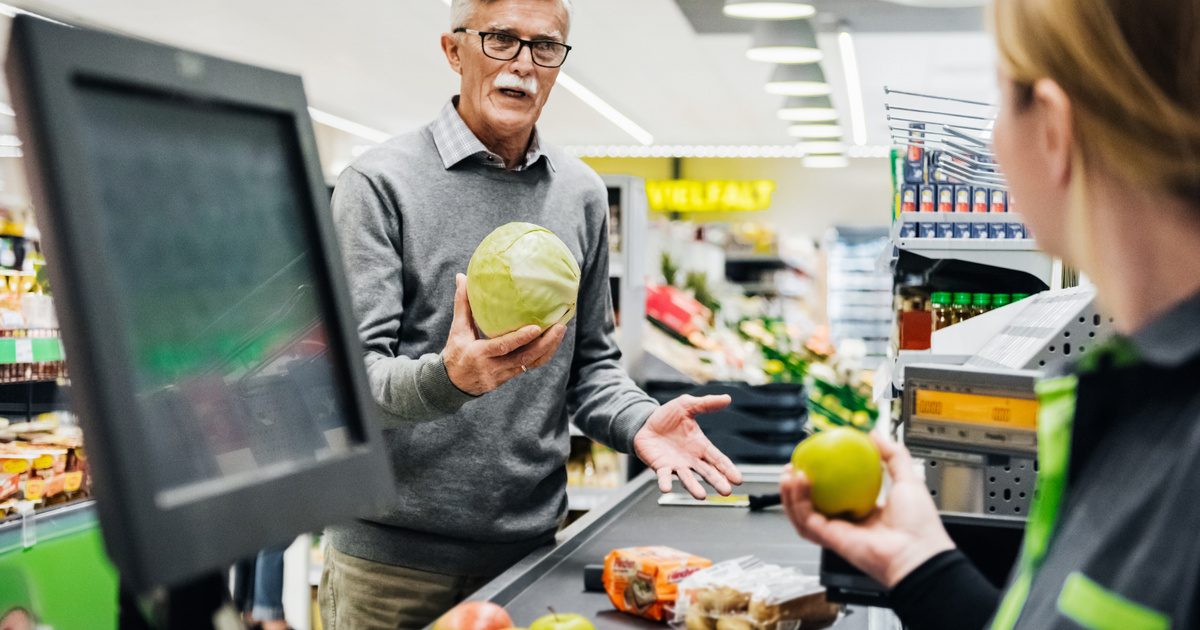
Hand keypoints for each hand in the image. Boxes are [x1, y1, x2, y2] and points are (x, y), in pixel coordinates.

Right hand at [442, 273, 566, 395]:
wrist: (453, 384)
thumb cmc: (455, 352)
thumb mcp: (457, 329)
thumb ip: (462, 303)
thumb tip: (462, 276)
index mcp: (479, 354)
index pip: (503, 347)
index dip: (521, 338)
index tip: (537, 327)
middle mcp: (493, 367)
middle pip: (524, 358)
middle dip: (545, 344)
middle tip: (560, 326)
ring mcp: (503, 376)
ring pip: (530, 363)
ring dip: (548, 348)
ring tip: (560, 330)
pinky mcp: (509, 379)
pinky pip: (529, 366)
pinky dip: (542, 354)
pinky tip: (552, 341)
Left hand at [634, 394, 743, 499]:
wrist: (644, 422)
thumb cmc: (667, 416)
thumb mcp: (687, 405)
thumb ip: (706, 403)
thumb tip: (727, 398)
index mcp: (700, 445)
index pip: (718, 459)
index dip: (728, 469)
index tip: (738, 479)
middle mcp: (691, 459)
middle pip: (707, 473)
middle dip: (717, 482)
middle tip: (726, 492)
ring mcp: (676, 465)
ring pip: (688, 479)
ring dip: (694, 488)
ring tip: (701, 496)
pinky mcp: (660, 466)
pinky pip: (663, 476)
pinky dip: (665, 482)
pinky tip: (666, 488)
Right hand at [780, 432, 954, 588]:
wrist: (918, 553)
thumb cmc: (919, 525)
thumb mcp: (908, 479)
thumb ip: (894, 455)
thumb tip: (875, 435)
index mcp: (865, 511)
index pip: (835, 493)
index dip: (821, 478)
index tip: (814, 461)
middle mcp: (848, 522)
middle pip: (812, 504)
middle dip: (796, 487)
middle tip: (792, 467)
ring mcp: (838, 531)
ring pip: (803, 513)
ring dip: (791, 494)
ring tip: (789, 474)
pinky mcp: (830, 539)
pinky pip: (807, 519)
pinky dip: (798, 502)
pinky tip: (798, 483)